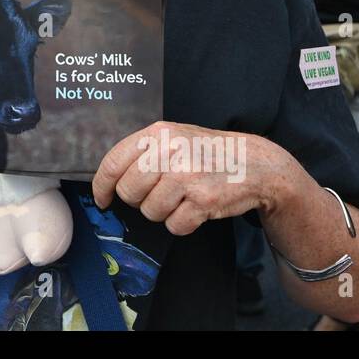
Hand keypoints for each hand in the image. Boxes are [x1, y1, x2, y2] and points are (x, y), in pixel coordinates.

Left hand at [92, 121, 296, 235]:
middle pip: (129, 191)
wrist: (256, 164)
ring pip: (150, 211)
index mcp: (158, 133)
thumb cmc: (208, 152)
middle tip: (159, 194)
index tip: (103, 199)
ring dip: (164, 212)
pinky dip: (183, 223)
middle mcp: (170, 151)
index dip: (102, 186)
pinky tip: (196, 207)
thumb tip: (109, 180)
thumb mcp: (174, 137)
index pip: (113, 162)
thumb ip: (144, 151)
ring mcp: (186, 176)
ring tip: (183, 197)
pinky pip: (174, 225)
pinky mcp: (203, 200)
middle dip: (139, 200)